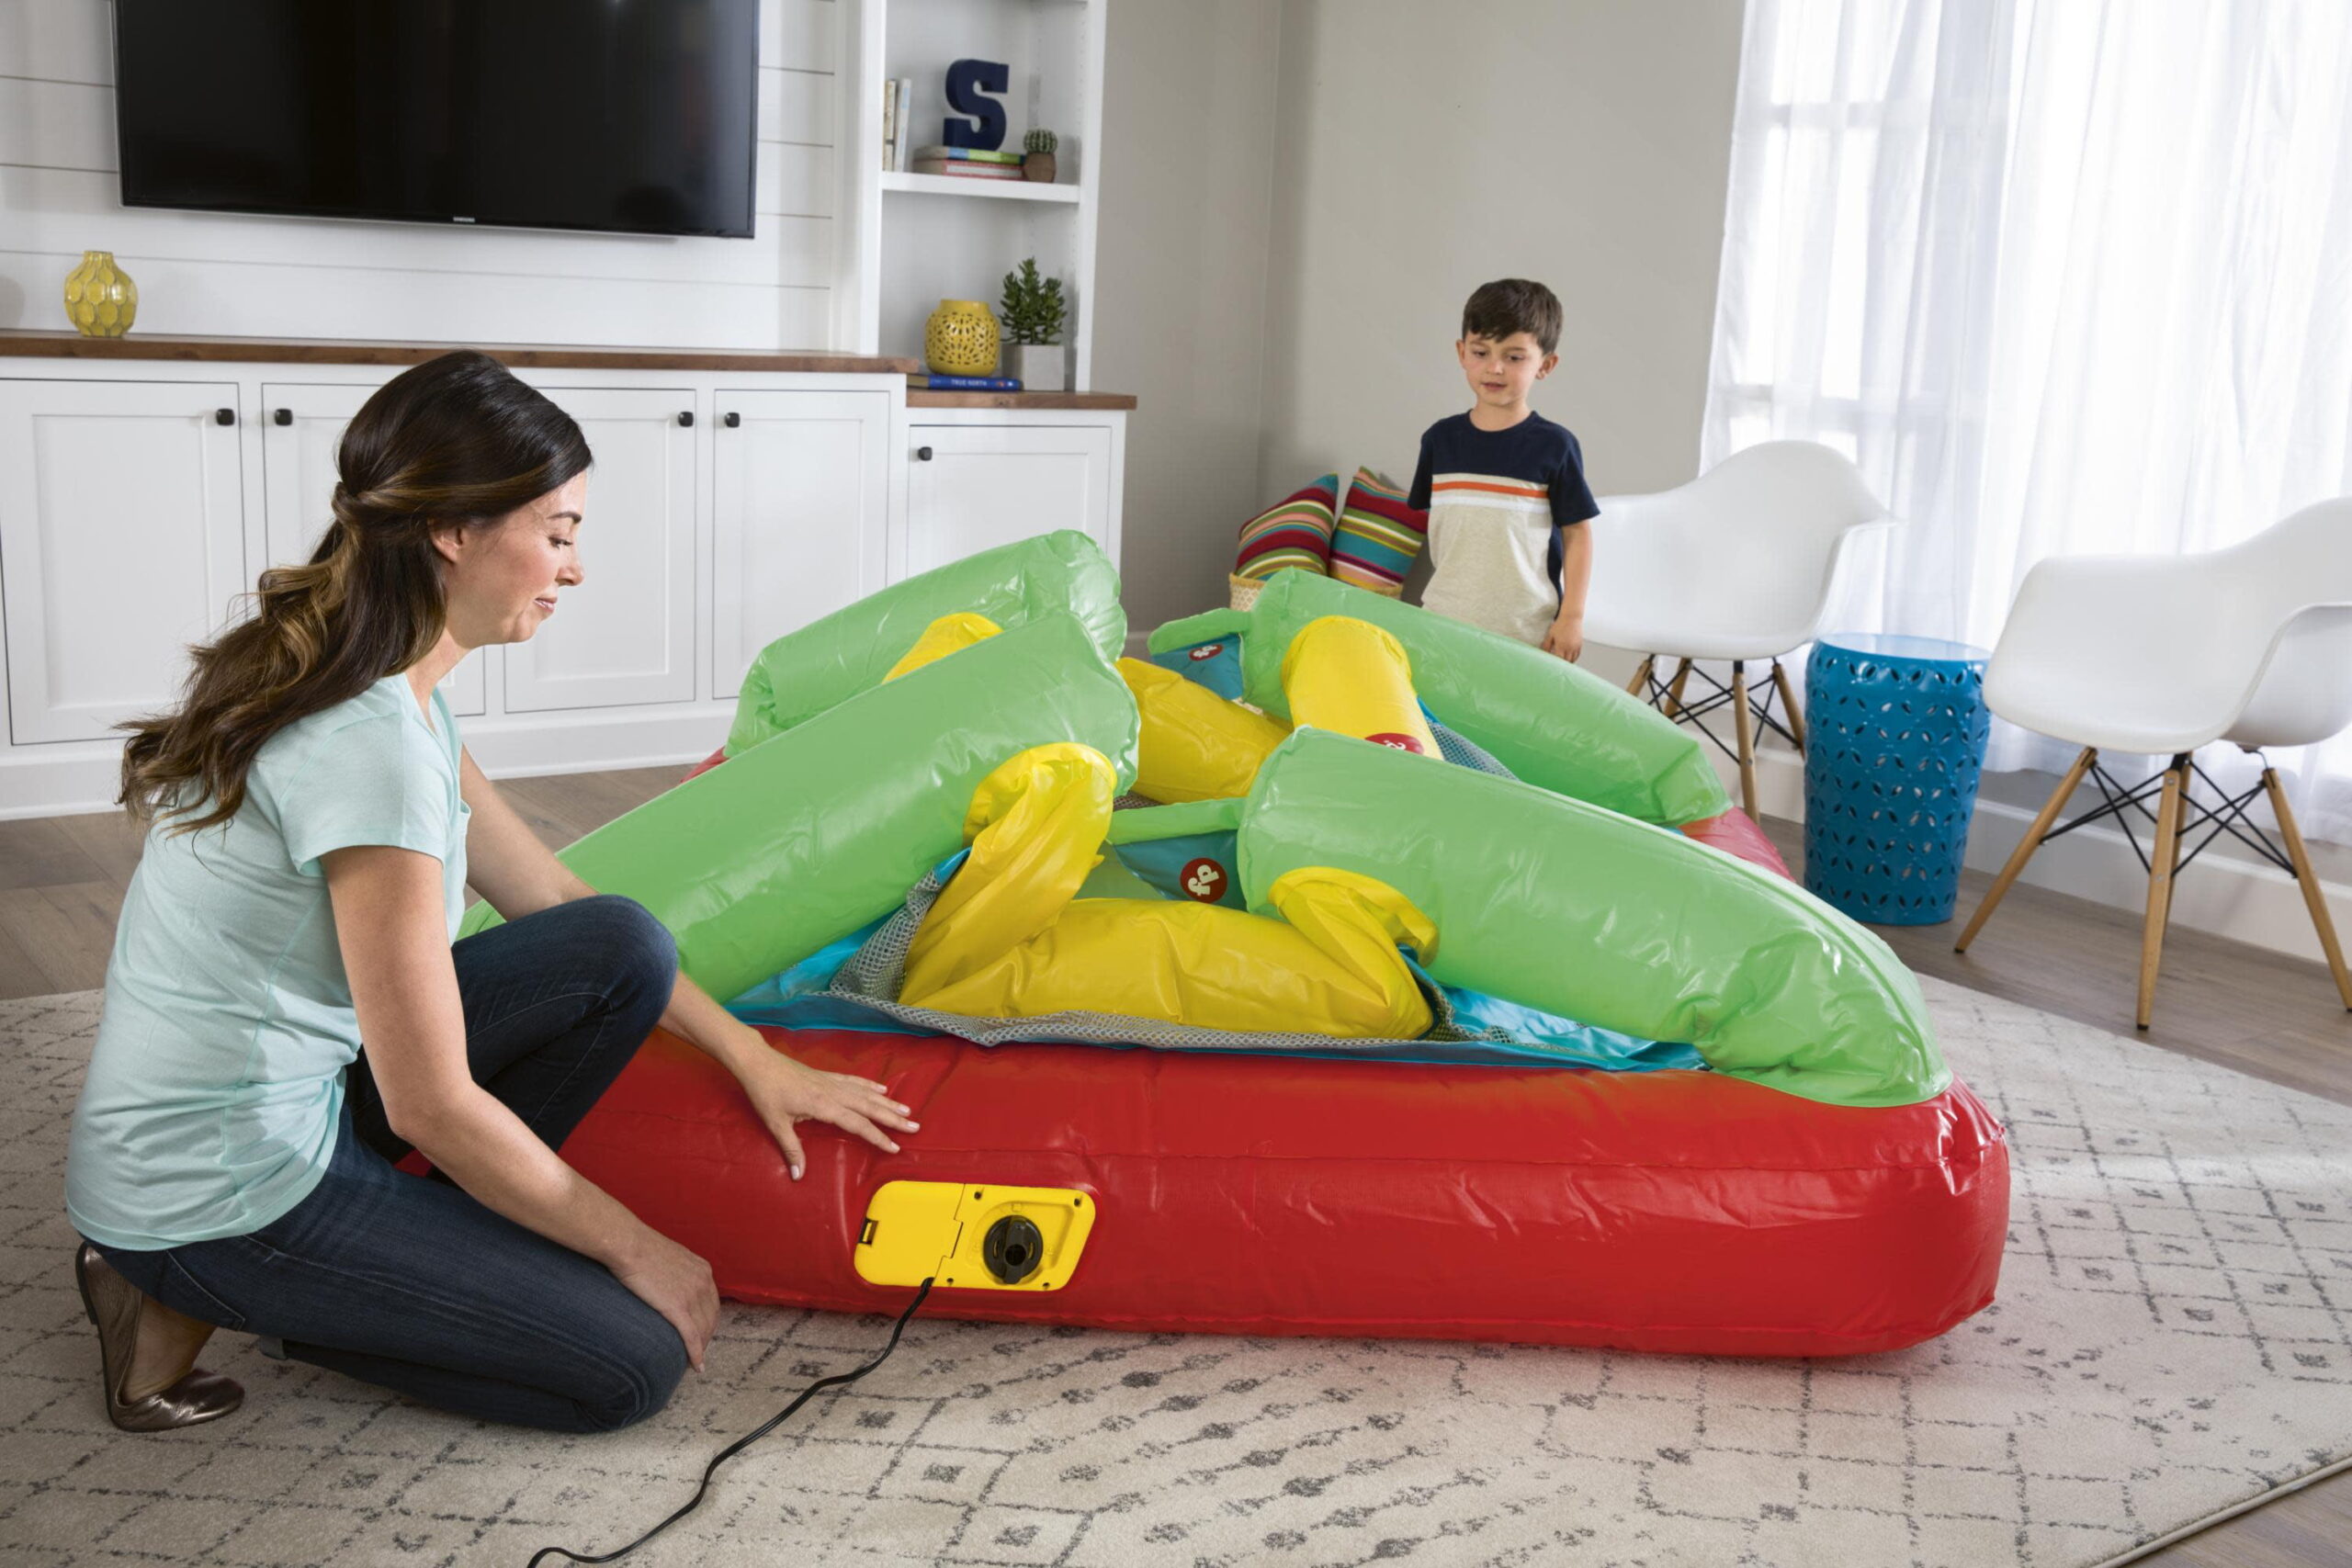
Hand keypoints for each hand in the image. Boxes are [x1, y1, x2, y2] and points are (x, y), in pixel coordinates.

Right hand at [611, 1228, 718, 1370]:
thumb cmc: (640, 1248)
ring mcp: (692, 1295)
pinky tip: (695, 1366)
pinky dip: (695, 1354)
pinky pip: (691, 1336)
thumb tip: (669, 1283)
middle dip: (706, 1338)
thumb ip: (677, 1271)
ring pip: (703, 1330)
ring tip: (692, 1363)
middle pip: (711, 1318)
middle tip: (696, 1353)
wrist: (628, 1244)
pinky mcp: (678, 1307)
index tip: (701, 1333)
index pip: (712, 1303)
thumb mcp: (669, 1256)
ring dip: (699, 1349)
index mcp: (703, 1270)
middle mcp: (703, 1282)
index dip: (708, 1321)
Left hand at [735, 1043, 918, 1179]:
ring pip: (866, 1093)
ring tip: (907, 1110)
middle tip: (915, 1127)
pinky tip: (882, 1090)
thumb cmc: (765, 1094)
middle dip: (893, 1118)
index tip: (895, 1147)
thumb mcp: (776, 1124)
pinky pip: (854, 1081)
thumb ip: (791, 1150)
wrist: (758, 1063)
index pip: (858, 1124)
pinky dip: (870, 1086)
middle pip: (870, 1107)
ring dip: (887, 1103)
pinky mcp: (827, 1076)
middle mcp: (833, 1093)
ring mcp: (832, 1082)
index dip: (877, 1136)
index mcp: (824, 1106)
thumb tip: (798, 1176)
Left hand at [1543, 616, 1583, 662]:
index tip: (1551, 666)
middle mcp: (1570, 647)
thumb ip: (1546, 645)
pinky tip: (1568, 659)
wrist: (1571, 618)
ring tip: (1562, 664)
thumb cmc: (1560, 625)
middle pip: (1566, 662)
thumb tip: (1542, 653)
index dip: (1555, 664)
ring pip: (1573, 660)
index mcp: (1561, 645)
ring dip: (1567, 663)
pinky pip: (1577, 655)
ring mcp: (1576, 647)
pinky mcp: (1580, 645)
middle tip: (1556, 667)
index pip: (1558, 660)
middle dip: (1561, 665)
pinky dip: (1573, 658)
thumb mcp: (1550, 635)